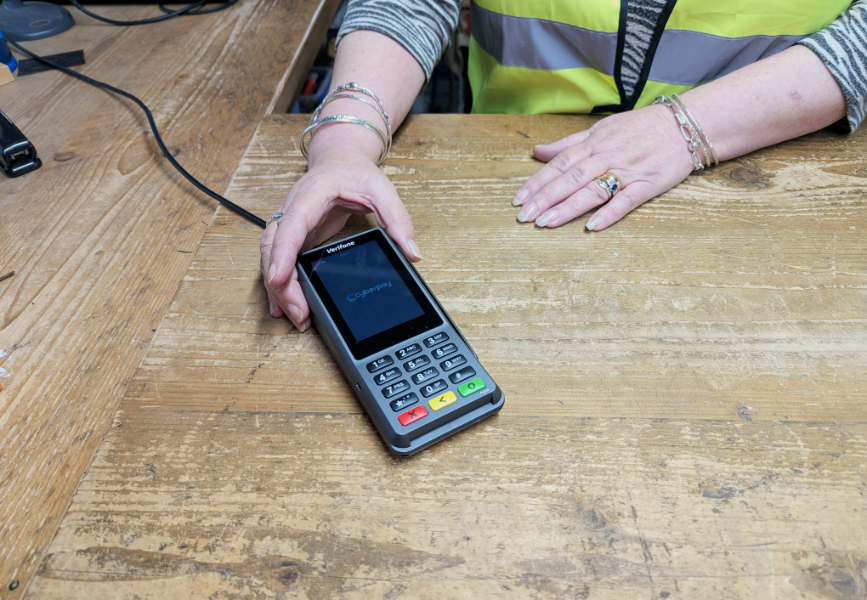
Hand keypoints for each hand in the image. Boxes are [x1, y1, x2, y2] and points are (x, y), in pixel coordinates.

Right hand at [260, 145, 419, 331]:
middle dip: (281, 283)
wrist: (340, 160)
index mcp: (310, 197)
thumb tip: (412, 252)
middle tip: (297, 312)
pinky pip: (278, 260)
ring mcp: (289, 225)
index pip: (291, 226)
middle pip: (274, 248)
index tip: (278, 277)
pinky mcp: (293, 237)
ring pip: (271, 257)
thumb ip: (397, 221)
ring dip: (278, 288)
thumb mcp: (382, 191)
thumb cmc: (355, 172)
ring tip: (294, 315)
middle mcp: (292, 211)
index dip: (282, 253)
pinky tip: (284, 305)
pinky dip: (280, 283)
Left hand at [513, 104, 695, 230]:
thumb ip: (569, 144)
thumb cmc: (641, 127)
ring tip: (546, 223)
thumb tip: (538, 151)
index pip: (560, 163)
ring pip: (593, 190)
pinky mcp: (648, 184)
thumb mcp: (602, 128)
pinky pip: (627, 200)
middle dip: (545, 197)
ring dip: (568, 207)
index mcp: (594, 143)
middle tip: (524, 215)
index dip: (538, 181)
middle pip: (571, 178)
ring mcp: (628, 171)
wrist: (686, 125)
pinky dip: (610, 213)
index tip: (518, 198)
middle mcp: (607, 156)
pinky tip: (592, 226)